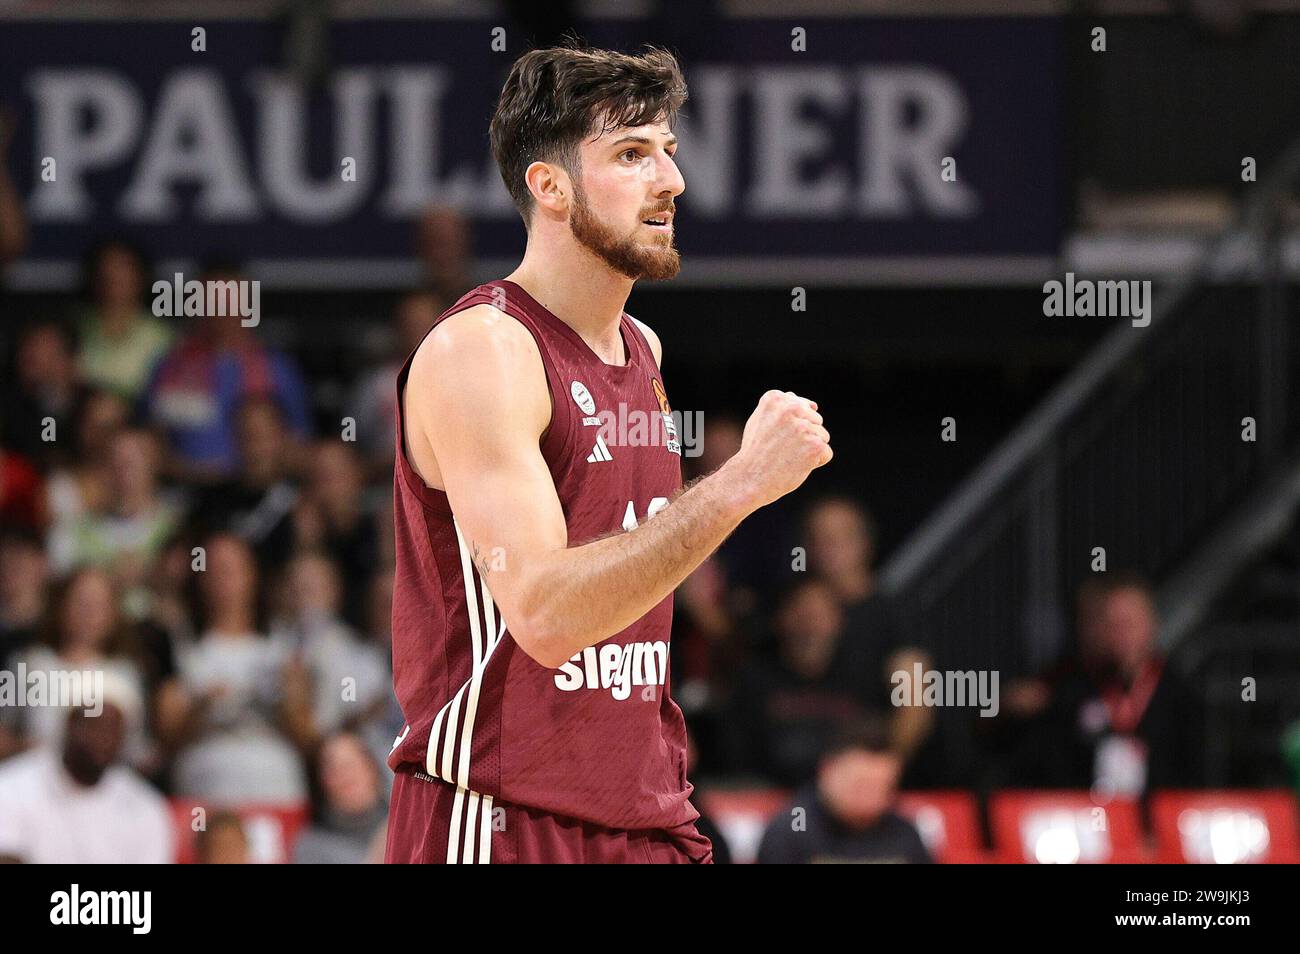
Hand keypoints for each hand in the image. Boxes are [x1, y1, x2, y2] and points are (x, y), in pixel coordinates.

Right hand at [725, 390, 831, 509]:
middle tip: (781, 449)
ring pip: (822, 436)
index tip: (774, 437)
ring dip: (809, 449)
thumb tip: (813, 405)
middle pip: (815, 420)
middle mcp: (790, 408)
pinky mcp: (815, 445)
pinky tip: (796, 466)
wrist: (749, 479)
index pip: (802, 407)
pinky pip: (826, 453)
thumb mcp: (760, 420)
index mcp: (776, 398)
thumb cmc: (755, 451)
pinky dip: (815, 463)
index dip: (791, 426)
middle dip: (804, 436)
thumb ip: (783, 408)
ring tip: (787, 457)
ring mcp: (803, 427)